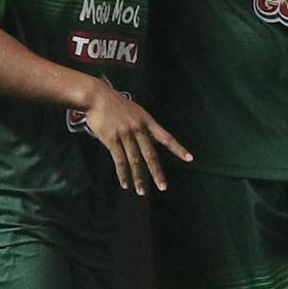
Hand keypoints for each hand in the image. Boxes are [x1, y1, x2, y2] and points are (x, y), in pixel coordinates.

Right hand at [73, 79, 191, 194]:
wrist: (97, 96)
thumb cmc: (117, 105)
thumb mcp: (136, 113)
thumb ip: (144, 128)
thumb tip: (152, 145)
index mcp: (147, 122)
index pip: (166, 137)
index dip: (178, 149)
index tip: (190, 159)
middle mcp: (138, 129)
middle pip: (150, 154)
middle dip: (157, 172)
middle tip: (163, 187)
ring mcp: (125, 134)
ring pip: (134, 160)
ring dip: (138, 178)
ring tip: (141, 192)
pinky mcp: (111, 138)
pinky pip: (119, 159)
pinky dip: (122, 173)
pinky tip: (125, 184)